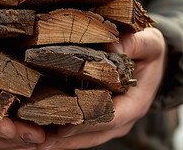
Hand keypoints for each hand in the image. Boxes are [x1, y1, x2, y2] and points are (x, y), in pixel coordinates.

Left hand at [37, 28, 165, 148]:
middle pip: (91, 134)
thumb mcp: (149, 43)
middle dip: (64, 139)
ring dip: (58, 141)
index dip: (85, 123)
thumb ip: (135, 43)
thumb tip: (113, 45)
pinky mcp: (97, 118)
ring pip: (82, 137)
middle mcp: (122, 118)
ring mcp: (109, 122)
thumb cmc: (149, 52)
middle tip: (36, 140)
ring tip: (31, 141)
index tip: (62, 126)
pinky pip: (78, 130)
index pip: (109, 118)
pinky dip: (59, 133)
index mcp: (135, 103)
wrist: (151, 61)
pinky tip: (37, 132)